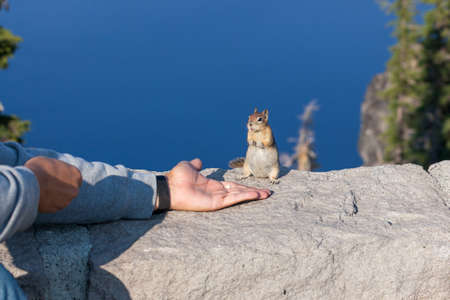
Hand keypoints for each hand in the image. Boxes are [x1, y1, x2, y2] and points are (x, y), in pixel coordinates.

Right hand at [25, 156, 81, 212]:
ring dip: (55, 196)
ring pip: (62, 198)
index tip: (58, 178)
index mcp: (75, 174)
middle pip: (70, 189)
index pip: (76, 178)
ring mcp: (67, 200)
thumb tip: (55, 170)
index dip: (66, 178)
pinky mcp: (57, 209)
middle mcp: (75, 189)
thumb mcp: (49, 161)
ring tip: (42, 191)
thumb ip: (57, 168)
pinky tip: (40, 197)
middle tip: (49, 185)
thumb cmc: (37, 169)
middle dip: (62, 188)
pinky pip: (54, 206)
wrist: (27, 184)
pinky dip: (48, 203)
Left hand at [156, 158, 270, 211]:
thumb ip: (196, 165)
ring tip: (266, 194)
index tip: (255, 187)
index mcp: (213, 185)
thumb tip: (199, 161)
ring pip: (239, 195)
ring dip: (253, 194)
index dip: (244, 186)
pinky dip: (245, 196)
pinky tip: (255, 194)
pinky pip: (233, 199)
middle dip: (253, 191)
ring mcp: (217, 198)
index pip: (233, 186)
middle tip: (267, 192)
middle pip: (240, 191)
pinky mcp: (216, 203)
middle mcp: (217, 192)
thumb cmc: (176, 178)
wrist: (169, 187)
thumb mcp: (188, 166)